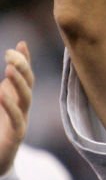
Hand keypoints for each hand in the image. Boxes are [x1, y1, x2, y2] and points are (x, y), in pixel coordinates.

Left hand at [0, 41, 33, 175]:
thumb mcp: (0, 104)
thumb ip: (4, 89)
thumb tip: (9, 68)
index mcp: (18, 99)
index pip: (26, 75)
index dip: (25, 59)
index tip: (21, 44)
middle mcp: (23, 108)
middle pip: (29, 83)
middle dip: (23, 67)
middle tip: (11, 53)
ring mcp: (22, 121)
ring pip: (26, 98)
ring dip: (19, 82)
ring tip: (9, 69)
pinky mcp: (16, 136)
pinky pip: (17, 119)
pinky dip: (10, 106)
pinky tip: (2, 94)